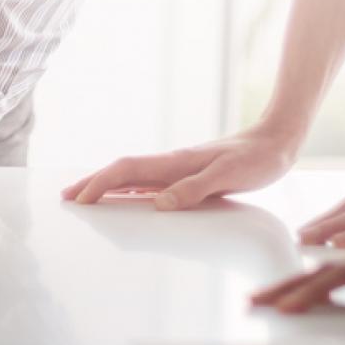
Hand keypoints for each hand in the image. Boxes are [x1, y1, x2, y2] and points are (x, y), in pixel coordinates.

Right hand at [63, 126, 298, 210]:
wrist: (278, 140)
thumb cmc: (258, 159)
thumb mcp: (229, 175)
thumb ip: (195, 189)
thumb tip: (159, 204)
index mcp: (176, 163)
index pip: (126, 170)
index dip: (100, 184)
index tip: (80, 199)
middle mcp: (171, 165)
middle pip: (121, 172)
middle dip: (91, 183)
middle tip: (66, 198)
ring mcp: (177, 170)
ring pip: (131, 177)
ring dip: (106, 187)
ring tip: (84, 199)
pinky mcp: (186, 176)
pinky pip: (148, 184)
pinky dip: (128, 191)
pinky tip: (124, 199)